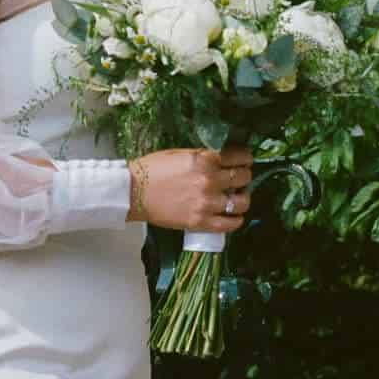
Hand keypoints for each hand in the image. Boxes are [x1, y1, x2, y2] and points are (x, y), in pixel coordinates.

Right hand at [128, 145, 251, 233]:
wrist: (133, 192)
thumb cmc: (153, 170)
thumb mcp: (181, 154)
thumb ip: (203, 157)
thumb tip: (223, 160)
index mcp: (204, 159)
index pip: (239, 157)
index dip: (245, 158)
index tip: (244, 161)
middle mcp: (209, 180)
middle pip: (243, 177)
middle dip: (244, 176)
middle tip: (239, 179)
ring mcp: (207, 202)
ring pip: (241, 201)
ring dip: (242, 198)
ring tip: (236, 198)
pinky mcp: (201, 222)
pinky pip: (230, 224)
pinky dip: (236, 220)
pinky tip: (233, 216)